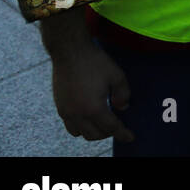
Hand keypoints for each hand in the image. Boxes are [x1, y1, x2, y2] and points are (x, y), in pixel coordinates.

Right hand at [39, 10, 134, 142]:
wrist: (69, 51)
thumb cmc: (95, 61)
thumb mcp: (117, 75)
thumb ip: (123, 94)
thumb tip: (123, 108)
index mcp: (94, 108)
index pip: (111, 128)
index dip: (122, 134)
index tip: (130, 137)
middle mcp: (78, 114)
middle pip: (95, 135)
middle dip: (108, 133)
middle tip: (118, 125)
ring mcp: (66, 112)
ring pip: (80, 133)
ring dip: (93, 132)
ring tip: (103, 123)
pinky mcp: (59, 106)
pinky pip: (70, 126)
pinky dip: (81, 127)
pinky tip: (88, 117)